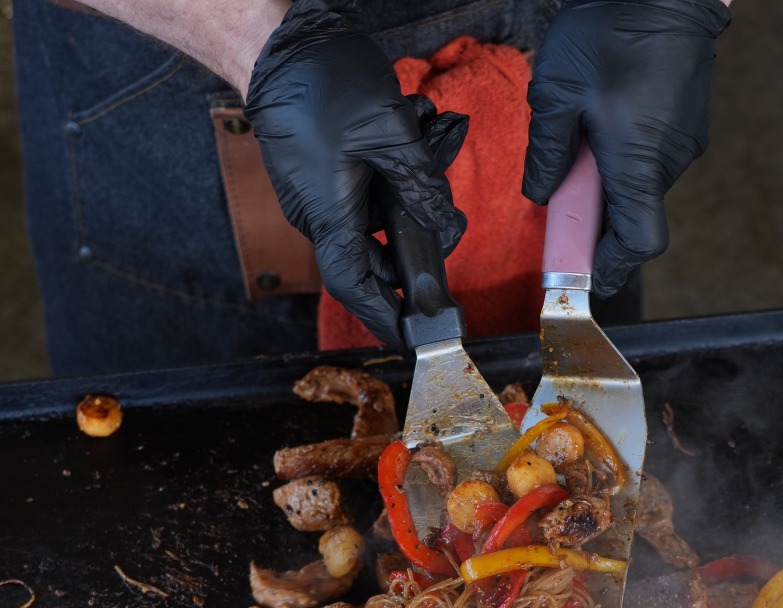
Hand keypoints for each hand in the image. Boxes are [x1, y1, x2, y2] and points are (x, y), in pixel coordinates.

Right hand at [244, 0, 467, 345]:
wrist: (277, 40)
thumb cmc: (322, 80)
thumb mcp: (389, 131)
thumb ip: (420, 183)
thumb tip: (444, 224)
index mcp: (328, 215)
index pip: (355, 287)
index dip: (383, 317)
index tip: (411, 337)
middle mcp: (321, 214)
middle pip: (376, 256)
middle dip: (417, 244)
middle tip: (449, 231)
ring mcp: (322, 194)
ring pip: (379, 218)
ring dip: (413, 192)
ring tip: (434, 139)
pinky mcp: (326, 173)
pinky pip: (368, 190)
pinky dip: (397, 170)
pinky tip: (419, 126)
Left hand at [523, 0, 730, 297]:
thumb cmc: (611, 30)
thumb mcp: (557, 94)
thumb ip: (546, 154)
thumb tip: (541, 196)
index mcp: (638, 164)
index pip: (638, 244)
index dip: (612, 266)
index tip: (587, 273)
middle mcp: (668, 162)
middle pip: (634, 216)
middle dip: (597, 217)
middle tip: (564, 192)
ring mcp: (683, 143)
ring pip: (640, 184)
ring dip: (609, 179)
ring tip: (583, 137)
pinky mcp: (687, 123)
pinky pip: (652, 157)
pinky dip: (626, 156)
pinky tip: (606, 119)